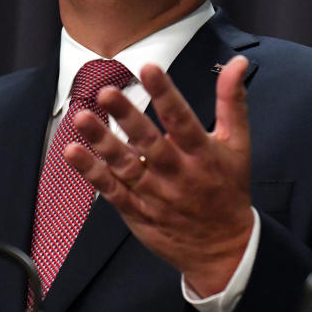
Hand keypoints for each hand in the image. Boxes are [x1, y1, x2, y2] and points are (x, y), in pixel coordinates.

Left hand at [65, 54, 253, 296]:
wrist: (223, 249)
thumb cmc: (229, 188)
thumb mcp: (238, 143)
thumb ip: (232, 100)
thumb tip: (238, 62)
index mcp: (202, 153)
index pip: (182, 119)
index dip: (166, 94)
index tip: (149, 68)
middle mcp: (177, 173)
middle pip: (149, 142)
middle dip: (128, 117)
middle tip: (107, 92)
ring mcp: (154, 194)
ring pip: (125, 166)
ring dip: (102, 142)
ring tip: (82, 118)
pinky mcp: (137, 211)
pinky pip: (111, 191)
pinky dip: (92, 173)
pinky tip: (73, 153)